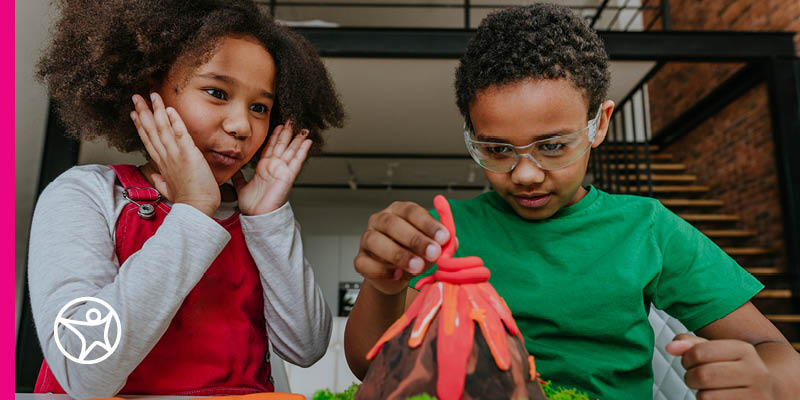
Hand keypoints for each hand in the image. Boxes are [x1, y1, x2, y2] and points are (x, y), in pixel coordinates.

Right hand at [131, 93, 219, 216]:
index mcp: (161, 164)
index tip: (135, 113)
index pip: (148, 140)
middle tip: (136, 97)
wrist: (196, 208)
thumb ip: (161, 182)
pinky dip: (175, 121)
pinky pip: (181, 133)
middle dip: (144, 111)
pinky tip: (170, 109)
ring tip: (152, 96)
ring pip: (162, 128)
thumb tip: (156, 177)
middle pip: (151, 130)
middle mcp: (166, 156)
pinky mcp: (188, 154)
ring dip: (157, 110)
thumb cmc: (187, 200)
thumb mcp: (170, 190)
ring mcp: (175, 154)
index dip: (141, 125)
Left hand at [232, 121, 310, 214]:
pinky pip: (297, 161)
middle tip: (291, 120)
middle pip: (282, 146)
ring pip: (291, 151)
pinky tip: (308, 142)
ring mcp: (282, 171)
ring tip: (302, 128)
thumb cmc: (252, 206)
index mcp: (264, 169)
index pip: (270, 148)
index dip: (275, 136)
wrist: (257, 217)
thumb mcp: (240, 186)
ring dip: (297, 139)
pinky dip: (303, 151)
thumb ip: (238, 176)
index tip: (279, 126)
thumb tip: (233, 169)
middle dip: (286, 133)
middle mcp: (274, 168)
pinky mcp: (288, 176)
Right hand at [354, 202, 450, 294]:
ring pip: (375, 241)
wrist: (397, 276)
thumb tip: (451, 242)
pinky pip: (365, 263)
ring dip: (398, 254)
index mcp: (400, 211)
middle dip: (415, 239)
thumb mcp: (433, 246)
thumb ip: (443, 243)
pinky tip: (397, 274)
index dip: (428, 224)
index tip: (443, 237)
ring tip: (417, 266)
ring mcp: (367, 239)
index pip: (411, 211)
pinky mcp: (360, 259)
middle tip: (433, 253)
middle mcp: (380, 220)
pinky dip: (381, 270)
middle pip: (392, 224)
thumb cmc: (417, 254)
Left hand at [667, 333, 773, 398]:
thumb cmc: (732, 368)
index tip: (689, 361)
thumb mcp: (716, 350)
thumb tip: (670, 347)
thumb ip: (691, 345)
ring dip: (699, 393)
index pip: (700, 352)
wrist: (765, 390)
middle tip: (695, 377)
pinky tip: (717, 397)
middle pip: (703, 375)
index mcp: (745, 350)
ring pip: (706, 396)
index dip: (686, 358)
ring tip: (708, 388)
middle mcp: (756, 372)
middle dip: (690, 377)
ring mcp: (757, 395)